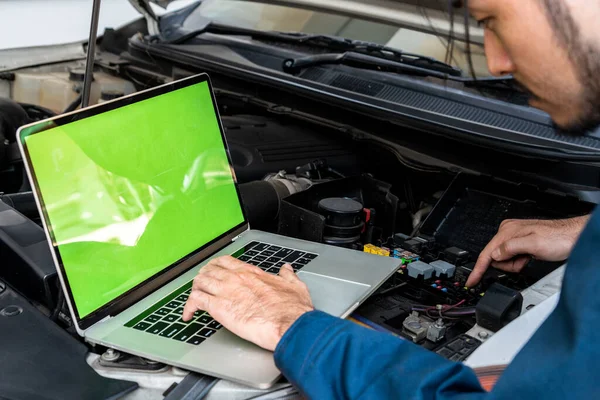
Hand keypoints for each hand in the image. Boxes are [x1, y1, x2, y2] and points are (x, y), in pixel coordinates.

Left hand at [182, 256, 313, 350]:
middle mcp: (236, 278)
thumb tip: (287, 270)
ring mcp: (226, 291)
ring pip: (199, 282)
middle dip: (202, 278)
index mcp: (251, 273)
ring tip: (193, 301)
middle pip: (208, 270)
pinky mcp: (219, 308)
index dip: (215, 267)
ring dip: (194, 290)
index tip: (213, 273)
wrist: (289, 324)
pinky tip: (189, 314)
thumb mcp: (295, 286)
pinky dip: (188, 307)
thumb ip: (288, 276)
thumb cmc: (292, 310)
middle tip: (200, 287)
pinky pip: (195, 301)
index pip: (225, 262)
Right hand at [466, 216, 588, 286]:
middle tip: (523, 262)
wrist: (575, 237)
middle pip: (496, 257)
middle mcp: (508, 232)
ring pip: (505, 259)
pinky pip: (513, 258)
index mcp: (507, 231)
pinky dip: (520, 261)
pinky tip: (530, 257)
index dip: (478, 269)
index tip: (471, 281)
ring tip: (529, 258)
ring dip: (515, 264)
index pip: (487, 253)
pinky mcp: (520, 242)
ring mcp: (514, 237)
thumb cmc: (560, 238)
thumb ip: (510, 249)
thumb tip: (494, 256)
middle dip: (508, 265)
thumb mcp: (534, 245)